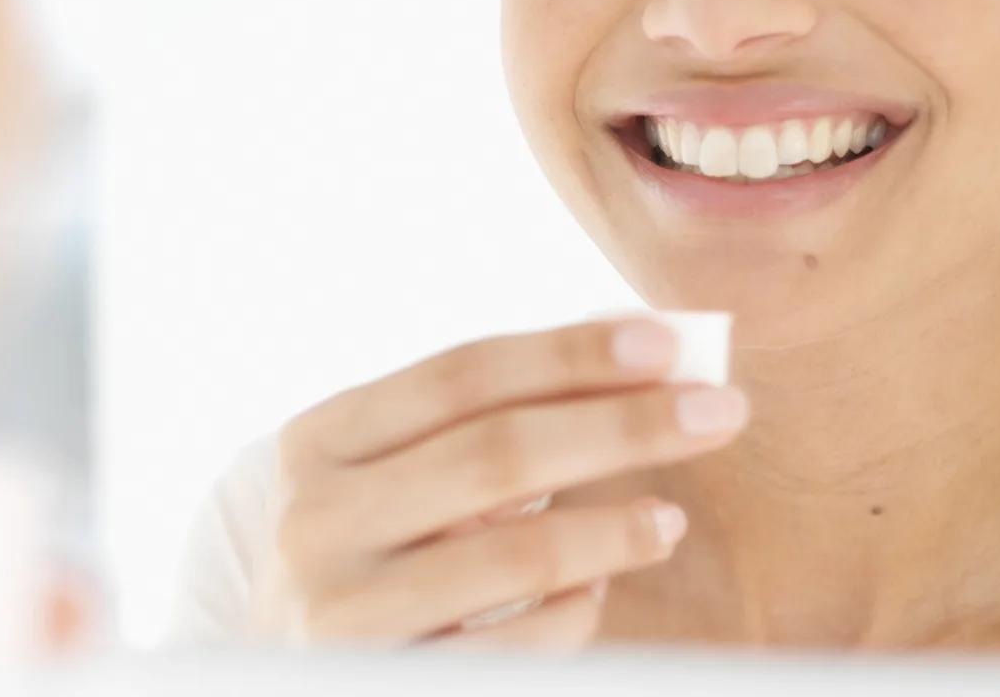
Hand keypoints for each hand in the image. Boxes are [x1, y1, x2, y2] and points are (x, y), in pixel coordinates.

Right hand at [269, 319, 748, 647]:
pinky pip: (516, 647)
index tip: (665, 342)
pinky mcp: (385, 680)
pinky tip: (602, 590)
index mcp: (315, 443)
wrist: (280, 671)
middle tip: (720, 409)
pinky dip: (575, 613)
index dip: (568, 353)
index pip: (460, 375)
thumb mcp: (388, 471)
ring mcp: (344, 611)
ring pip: (516, 555)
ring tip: (671, 517)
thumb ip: (485, 412)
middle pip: (498, 453)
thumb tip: (631, 336)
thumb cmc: (363, 548)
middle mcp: (315, 521)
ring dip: (613, 527)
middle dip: (622, 425)